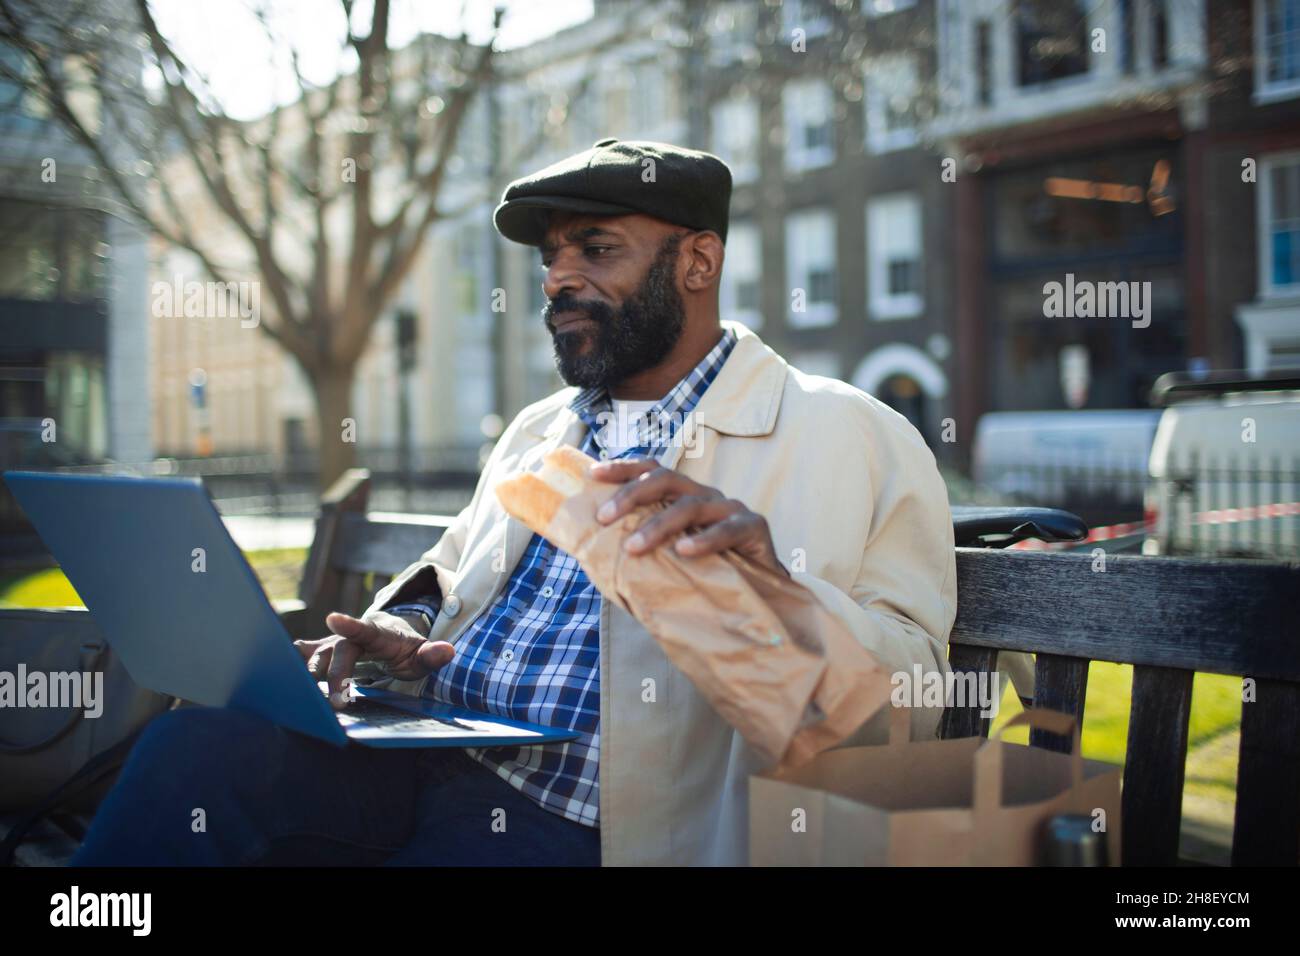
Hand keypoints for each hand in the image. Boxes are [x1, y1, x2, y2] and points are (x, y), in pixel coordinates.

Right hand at [294, 611, 454, 709]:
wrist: (393, 638)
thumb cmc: (407, 650)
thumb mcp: (423, 654)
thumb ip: (433, 655)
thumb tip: (448, 651)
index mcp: (378, 633)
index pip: (364, 629)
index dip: (349, 623)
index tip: (332, 618)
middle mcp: (352, 635)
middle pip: (338, 652)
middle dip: (334, 676)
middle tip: (338, 703)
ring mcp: (337, 642)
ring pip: (318, 655)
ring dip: (310, 675)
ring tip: (304, 696)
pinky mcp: (325, 651)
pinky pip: (308, 653)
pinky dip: (294, 658)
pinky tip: (278, 664)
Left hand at [590, 456, 789, 577]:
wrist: (756, 595)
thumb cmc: (705, 574)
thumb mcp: (668, 558)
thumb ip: (640, 550)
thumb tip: (590, 555)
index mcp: (683, 496)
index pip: (651, 470)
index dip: (623, 469)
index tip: (593, 474)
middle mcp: (705, 495)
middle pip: (666, 480)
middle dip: (631, 495)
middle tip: (603, 518)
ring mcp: (730, 508)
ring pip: (690, 506)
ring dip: (658, 525)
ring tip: (633, 546)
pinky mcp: (753, 527)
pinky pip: (727, 530)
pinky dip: (704, 539)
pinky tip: (684, 551)